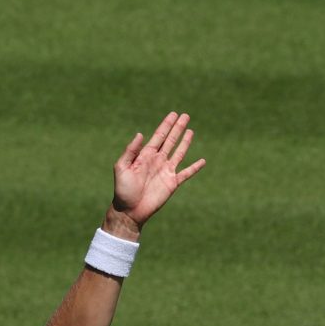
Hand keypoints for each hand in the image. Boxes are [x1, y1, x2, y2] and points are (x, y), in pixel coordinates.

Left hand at [110, 111, 202, 227]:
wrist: (130, 210)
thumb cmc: (123, 190)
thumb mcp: (121, 167)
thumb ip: (130, 151)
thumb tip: (141, 134)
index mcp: (145, 155)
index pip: (159, 136)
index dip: (166, 125)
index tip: (173, 114)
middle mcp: (158, 160)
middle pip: (171, 140)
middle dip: (177, 128)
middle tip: (185, 115)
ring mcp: (166, 171)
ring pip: (179, 152)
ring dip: (185, 142)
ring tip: (191, 130)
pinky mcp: (172, 183)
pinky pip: (186, 173)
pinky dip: (195, 167)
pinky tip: (202, 161)